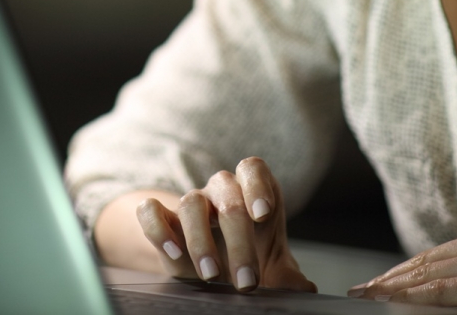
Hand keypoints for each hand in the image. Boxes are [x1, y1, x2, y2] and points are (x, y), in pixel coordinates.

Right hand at [134, 157, 316, 292]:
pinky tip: (173, 253)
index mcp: (252, 190)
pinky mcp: (164, 219)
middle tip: (247, 281)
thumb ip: (289, 276)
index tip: (262, 216)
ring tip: (211, 274)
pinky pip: (151, 211)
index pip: (252, 169)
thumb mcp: (274, 267)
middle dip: (239, 241)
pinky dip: (158, 229)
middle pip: (228, 196)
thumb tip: (305, 289)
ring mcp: (192, 202)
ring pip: (190, 202)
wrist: (216, 266)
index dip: (257, 187)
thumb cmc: (250, 257)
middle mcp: (221, 191)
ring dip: (200, 241)